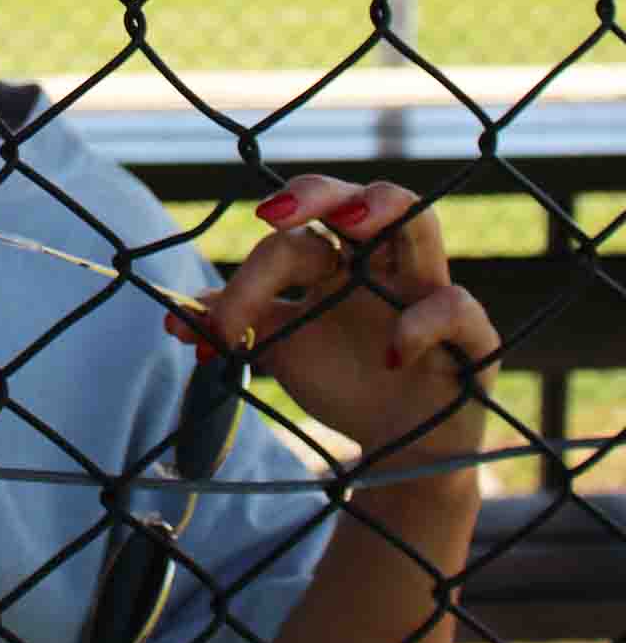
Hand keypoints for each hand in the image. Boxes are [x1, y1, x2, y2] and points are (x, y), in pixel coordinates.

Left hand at [164, 176, 500, 471]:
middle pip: (361, 196)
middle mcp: (383, 264)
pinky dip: (424, 322)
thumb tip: (174, 320)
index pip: (295, 239)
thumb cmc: (345, 380)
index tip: (219, 327)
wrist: (400, 450)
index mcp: (338, 262)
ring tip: (348, 222)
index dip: (252, 273)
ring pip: (422, 220)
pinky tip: (392, 352)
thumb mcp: (284, 351)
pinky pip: (457, 306)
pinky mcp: (469, 336)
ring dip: (385, 209)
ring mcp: (428, 291)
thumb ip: (238, 330)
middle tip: (272, 214)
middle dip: (320, 192)